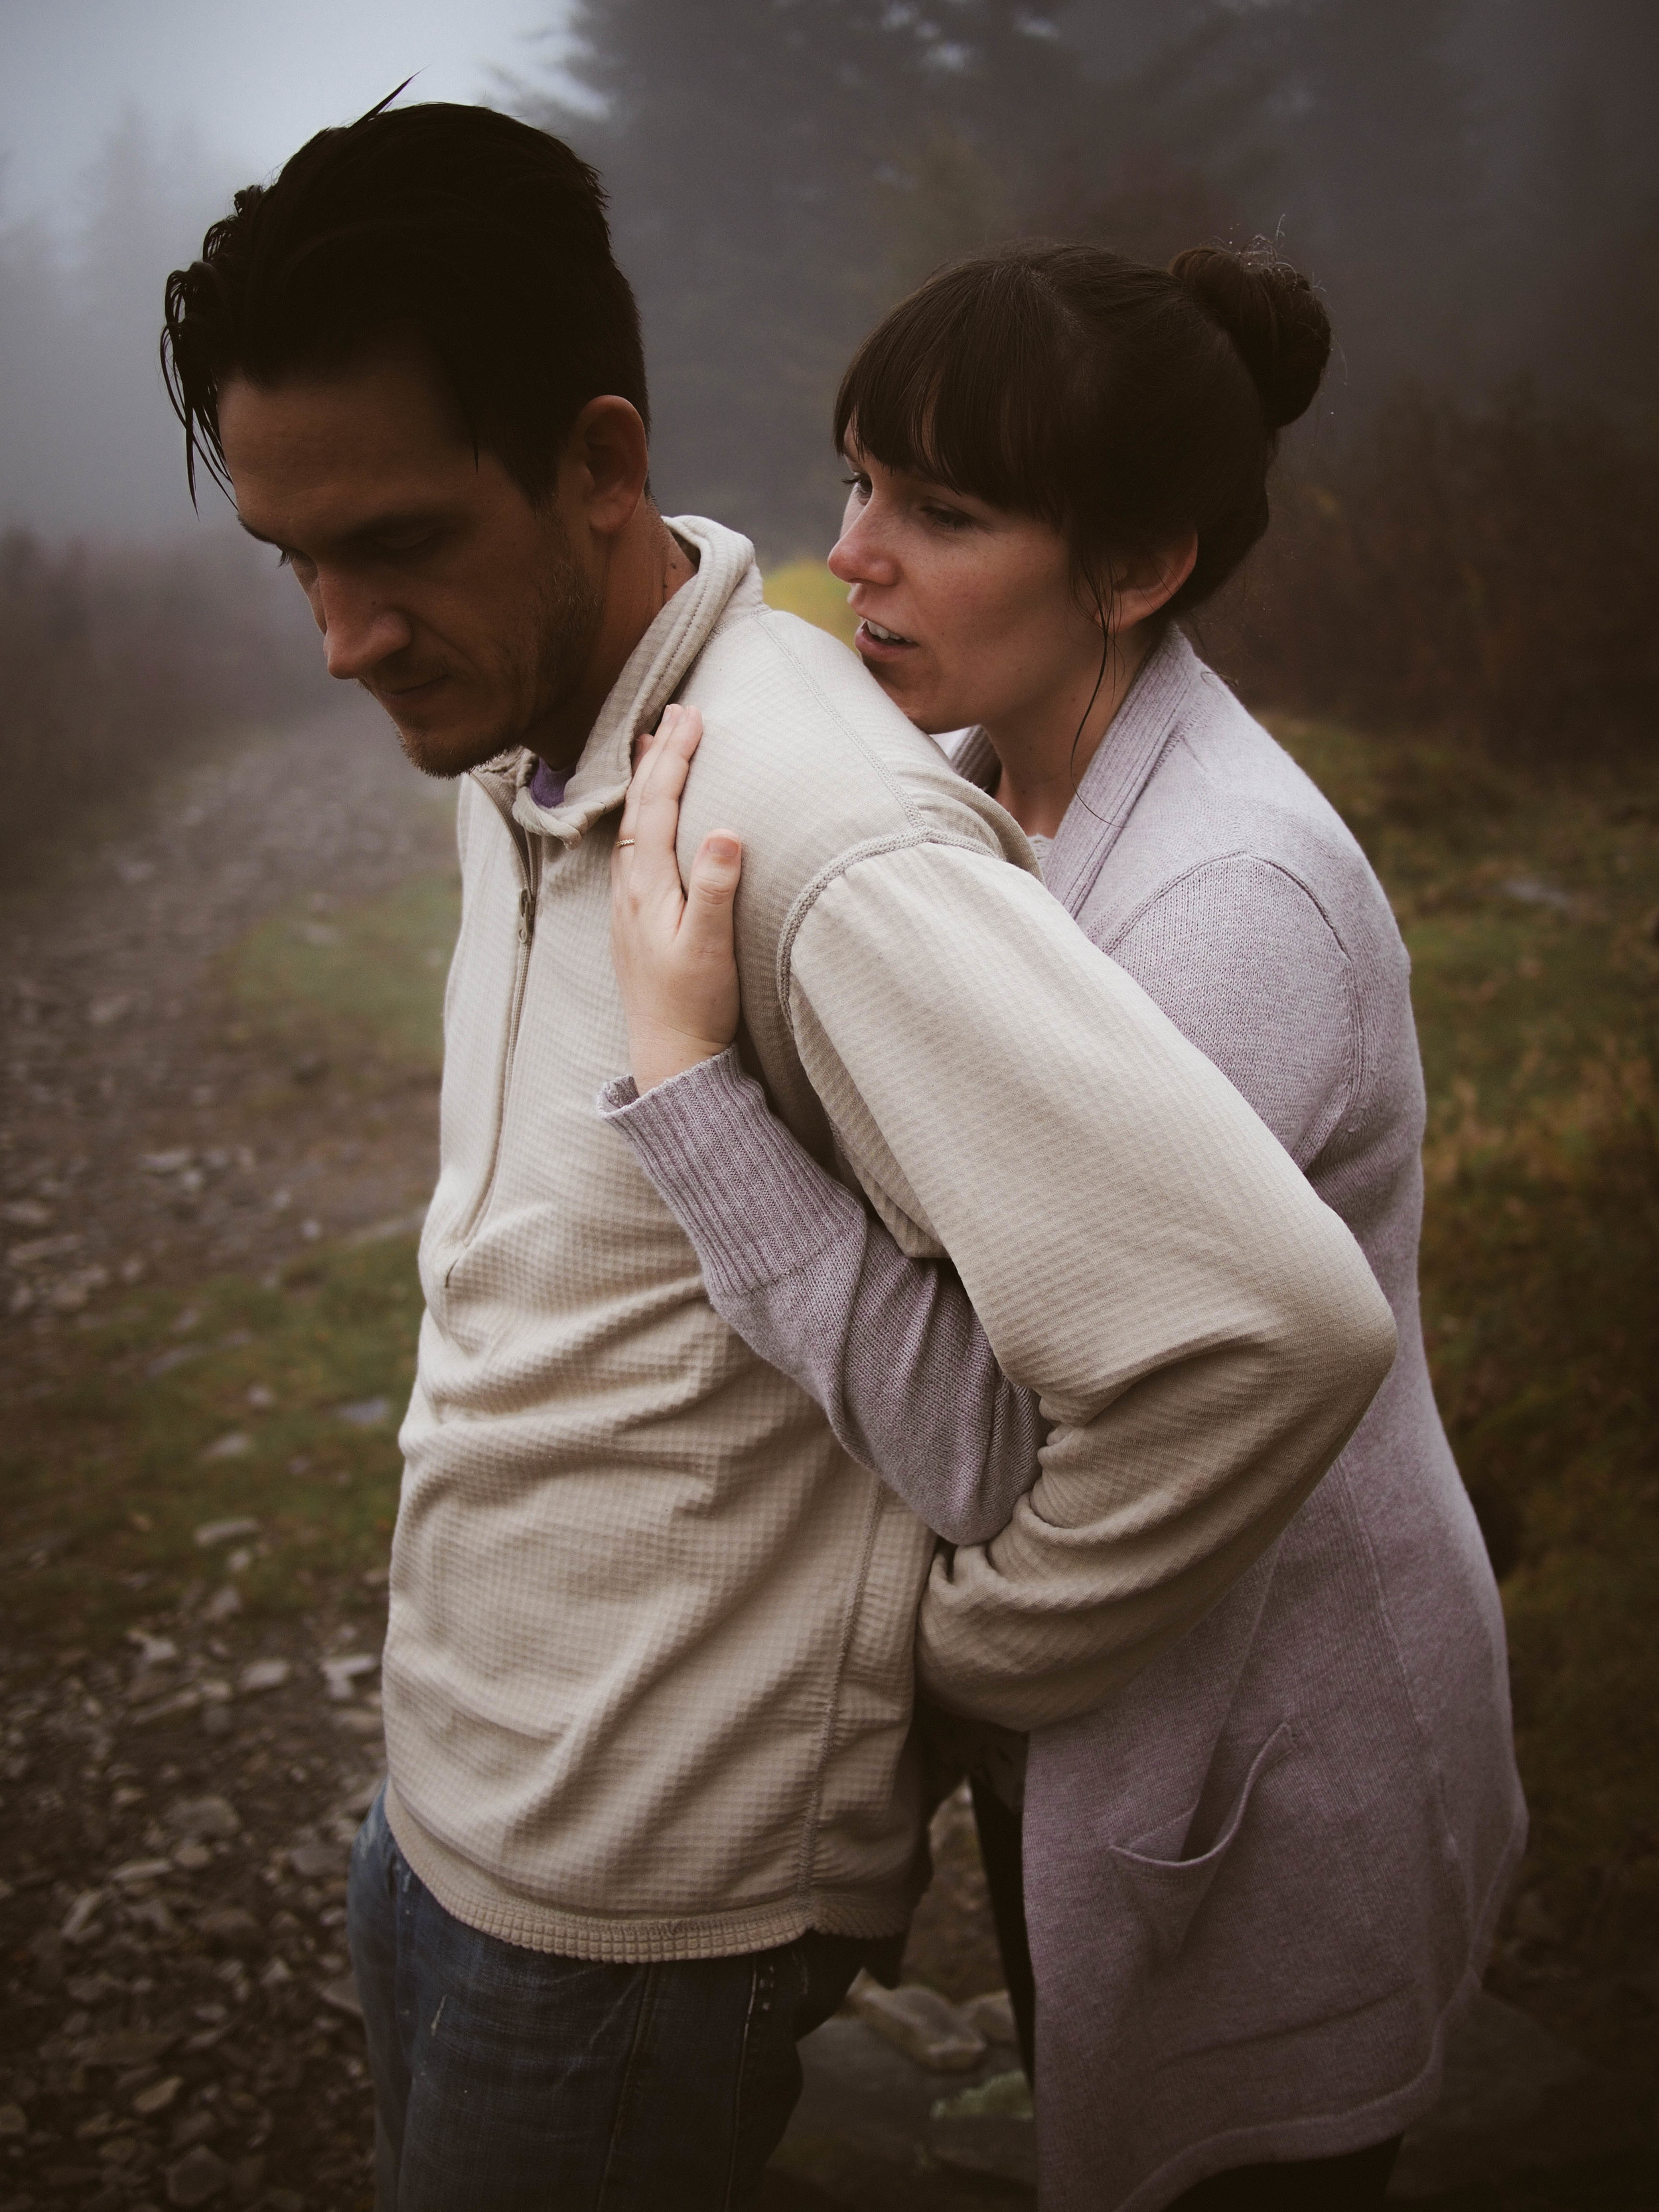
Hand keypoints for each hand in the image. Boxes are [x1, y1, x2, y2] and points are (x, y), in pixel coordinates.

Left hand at [610, 703, 743, 1090]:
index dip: (674, 758)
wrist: (669, 1058)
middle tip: (675, 711)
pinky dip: (642, 813)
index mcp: (647, 887)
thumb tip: (727, 830)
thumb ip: (717, 889)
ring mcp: (629, 903)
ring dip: (644, 780)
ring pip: (631, 823)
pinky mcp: (637, 918)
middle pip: (639, 806)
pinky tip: (647, 814)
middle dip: (657, 755)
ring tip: (651, 742)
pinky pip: (633, 846)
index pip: (658, 806)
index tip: (692, 717)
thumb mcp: (712, 949)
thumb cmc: (696, 1006)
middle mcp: (629, 889)